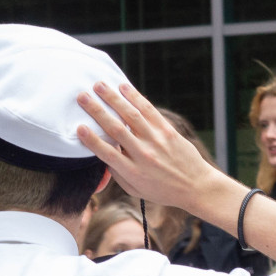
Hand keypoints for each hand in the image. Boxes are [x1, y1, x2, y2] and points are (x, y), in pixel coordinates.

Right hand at [74, 81, 232, 215]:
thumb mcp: (136, 190)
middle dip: (97, 111)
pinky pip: (149, 110)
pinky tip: (124, 87)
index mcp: (133, 173)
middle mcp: (143, 155)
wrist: (196, 186)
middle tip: (82, 97)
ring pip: (131, 115)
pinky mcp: (167, 131)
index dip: (92, 140)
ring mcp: (156, 141)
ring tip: (99, 85)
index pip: (108, 154)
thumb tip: (101, 155)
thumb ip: (118, 174)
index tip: (79, 127)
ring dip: (113, 98)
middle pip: (116, 130)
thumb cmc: (162, 190)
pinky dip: (135, 97)